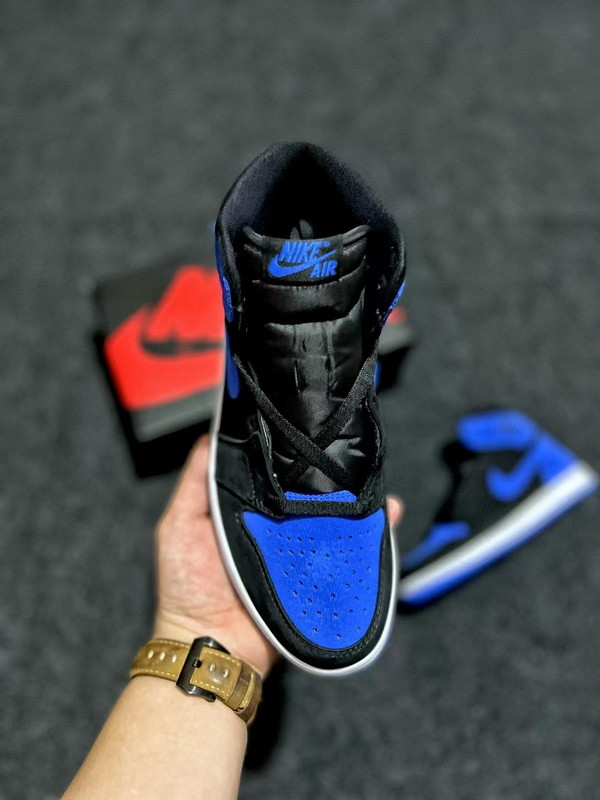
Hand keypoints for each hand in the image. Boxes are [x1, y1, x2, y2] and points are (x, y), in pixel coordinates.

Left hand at [153, 435, 402, 677]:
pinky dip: (372, 534)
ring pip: (336, 518)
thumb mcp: (179, 525)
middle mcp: (278, 526)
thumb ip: (195, 482)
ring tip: (375, 481)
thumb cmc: (188, 586)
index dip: (288, 453)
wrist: (212, 646)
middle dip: (331, 474)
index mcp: (247, 509)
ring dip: (358, 500)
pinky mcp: (319, 574)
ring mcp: (301, 550)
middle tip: (350, 450)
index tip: (305, 426)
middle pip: (310, 494)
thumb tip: (211, 436)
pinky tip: (387, 513)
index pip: (274, 473)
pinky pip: (350, 552)